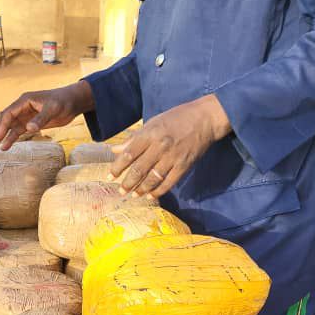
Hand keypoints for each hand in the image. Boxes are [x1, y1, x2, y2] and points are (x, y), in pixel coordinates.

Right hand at [0, 82, 94, 150]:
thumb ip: (41, 119)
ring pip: (9, 126)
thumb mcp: (53, 109)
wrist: (72, 102)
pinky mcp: (31, 122)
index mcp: (24, 101)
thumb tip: (29, 129)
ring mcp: (26, 115)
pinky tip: (6, 146)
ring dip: (2, 136)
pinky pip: (18, 130)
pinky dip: (11, 138)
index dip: (1, 126)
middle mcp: (22, 107)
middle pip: (4, 119)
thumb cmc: (63, 102)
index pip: (8, 114)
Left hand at [109, 95, 231, 198]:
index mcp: (150, 134)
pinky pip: (169, 183)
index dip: (117, 167)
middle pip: (139, 169)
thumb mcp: (153, 123)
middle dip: (128, 183)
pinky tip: (151, 195)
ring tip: (134, 195)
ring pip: (153, 178)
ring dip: (141, 189)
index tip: (110, 177)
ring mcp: (173, 157)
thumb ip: (134, 138)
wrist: (205, 118)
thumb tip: (115, 150)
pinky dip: (158, 191)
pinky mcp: (184, 165)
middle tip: (121, 191)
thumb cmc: (176, 119)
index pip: (129, 154)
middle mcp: (160, 146)